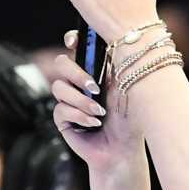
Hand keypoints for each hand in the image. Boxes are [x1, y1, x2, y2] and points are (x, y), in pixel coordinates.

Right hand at [47, 33, 140, 168]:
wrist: (124, 149)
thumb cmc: (130, 117)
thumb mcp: (125, 86)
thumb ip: (114, 64)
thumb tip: (109, 42)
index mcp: (94, 70)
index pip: (76, 47)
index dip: (71, 40)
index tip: (73, 42)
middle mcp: (78, 83)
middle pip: (61, 63)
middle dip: (76, 74)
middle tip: (94, 87)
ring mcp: (68, 100)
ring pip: (58, 88)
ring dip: (81, 101)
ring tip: (99, 112)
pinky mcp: (62, 119)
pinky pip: (60, 109)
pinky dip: (78, 116)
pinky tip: (94, 123)